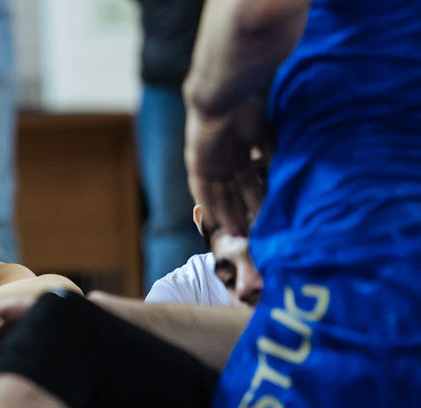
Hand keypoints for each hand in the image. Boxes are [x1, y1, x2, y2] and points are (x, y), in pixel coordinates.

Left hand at [185, 96, 268, 238]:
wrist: (221, 98)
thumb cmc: (244, 110)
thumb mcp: (264, 135)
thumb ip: (271, 154)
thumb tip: (284, 174)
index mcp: (239, 153)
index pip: (249, 183)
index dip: (257, 201)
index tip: (266, 219)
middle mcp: (224, 162)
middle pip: (233, 194)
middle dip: (241, 214)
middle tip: (251, 235)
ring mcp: (209, 164)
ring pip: (219, 195)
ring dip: (226, 215)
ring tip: (237, 234)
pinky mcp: (197, 165)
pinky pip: (202, 190)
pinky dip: (208, 205)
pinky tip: (215, 220)